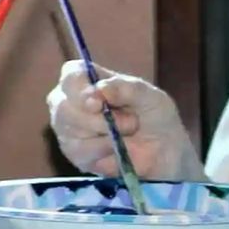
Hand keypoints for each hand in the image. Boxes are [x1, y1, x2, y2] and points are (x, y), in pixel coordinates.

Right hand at [46, 60, 203, 179]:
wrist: (165, 153)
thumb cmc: (155, 116)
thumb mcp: (151, 97)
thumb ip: (126, 88)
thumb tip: (99, 90)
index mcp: (86, 80)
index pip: (71, 75)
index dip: (80, 89)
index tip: (98, 102)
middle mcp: (69, 101)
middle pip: (63, 106)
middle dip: (98, 119)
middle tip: (130, 122)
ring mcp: (67, 128)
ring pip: (70, 130)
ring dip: (106, 135)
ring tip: (126, 134)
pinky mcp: (73, 153)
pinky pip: (79, 152)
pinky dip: (103, 151)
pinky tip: (116, 149)